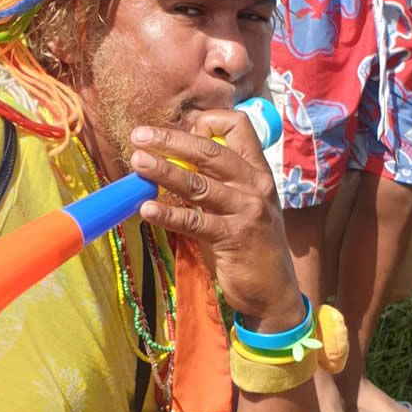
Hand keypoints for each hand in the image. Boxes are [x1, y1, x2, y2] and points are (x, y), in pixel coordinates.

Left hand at [128, 111, 304, 332]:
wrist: (273, 289)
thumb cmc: (249, 242)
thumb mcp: (239, 202)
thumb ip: (215, 179)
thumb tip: (176, 156)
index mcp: (256, 169)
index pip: (238, 125)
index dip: (206, 122)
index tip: (180, 131)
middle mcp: (254, 184)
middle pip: (209, 150)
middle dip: (171, 140)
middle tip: (140, 136)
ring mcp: (245, 210)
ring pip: (198, 183)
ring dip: (164, 171)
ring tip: (138, 163)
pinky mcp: (232, 237)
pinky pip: (194, 221)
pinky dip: (168, 215)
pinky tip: (146, 210)